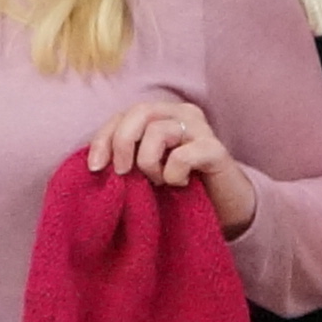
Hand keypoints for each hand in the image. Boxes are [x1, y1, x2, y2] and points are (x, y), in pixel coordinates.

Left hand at [90, 98, 253, 235]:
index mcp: (162, 115)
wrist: (227, 209)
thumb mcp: (147, 171)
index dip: (103, 138)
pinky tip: (179, 185)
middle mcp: (182, 114)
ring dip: (149, 164)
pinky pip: (181, 156)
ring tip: (158, 182)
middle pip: (140, 112)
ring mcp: (201, 129)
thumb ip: (127, 159)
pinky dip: (172, 174)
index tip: (94, 167)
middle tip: (121, 173)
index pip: (124, 114)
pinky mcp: (215, 149)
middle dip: (122, 143)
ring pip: (158, 131)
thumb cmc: (181, 189)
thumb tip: (95, 164)